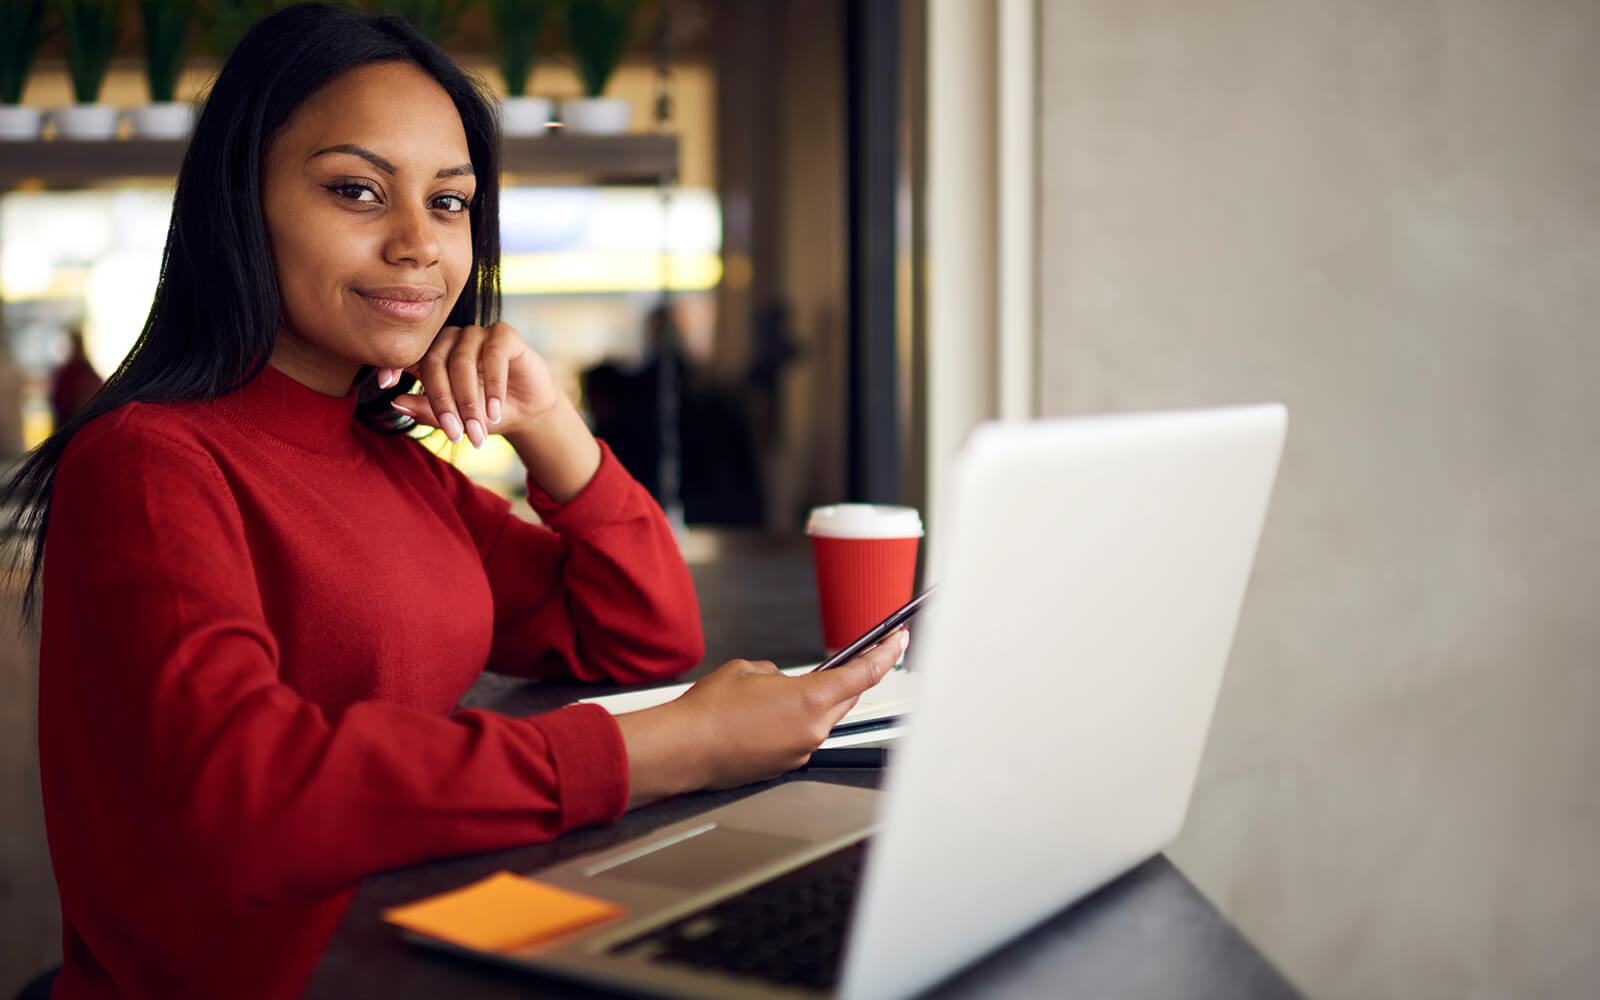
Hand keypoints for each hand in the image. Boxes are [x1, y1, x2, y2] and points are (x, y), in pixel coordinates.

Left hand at [381, 321, 558, 448]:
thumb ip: (426, 411)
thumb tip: (396, 401)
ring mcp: (476, 333)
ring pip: (462, 361)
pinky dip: (494, 385)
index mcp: (432, 356)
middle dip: (443, 403)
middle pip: (434, 363)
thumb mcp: (455, 420)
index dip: (393, 366)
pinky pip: (493, 355)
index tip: (385, 385)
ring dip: (470, 400)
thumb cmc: (485, 415)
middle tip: (455, 434)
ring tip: (479, 429)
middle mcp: (450, 340)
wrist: (528, 413)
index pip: (407, 357)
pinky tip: (495, 410)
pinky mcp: (504, 333)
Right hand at [614, 630, 909, 807]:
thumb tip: (783, 682)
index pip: (864, 674)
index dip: (886, 654)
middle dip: (849, 678)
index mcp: (810, 700)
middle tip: (849, 659)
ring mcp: (800, 751)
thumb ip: (778, 674)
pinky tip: (765, 717)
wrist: (684, 749)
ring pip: (823, 719)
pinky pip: (801, 736)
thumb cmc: (709, 710)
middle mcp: (812, 730)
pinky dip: (793, 723)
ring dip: (814, 702)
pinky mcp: (785, 765)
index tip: (898, 642)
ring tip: (778, 695)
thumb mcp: (748, 670)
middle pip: (848, 698)